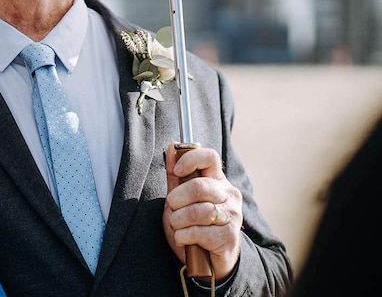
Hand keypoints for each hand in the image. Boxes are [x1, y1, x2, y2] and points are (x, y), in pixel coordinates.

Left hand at [163, 142, 241, 280]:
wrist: (208, 259)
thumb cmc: (193, 225)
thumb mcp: (180, 199)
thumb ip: (175, 175)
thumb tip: (171, 145)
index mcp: (218, 181)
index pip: (210, 157)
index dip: (190, 159)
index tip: (177, 171)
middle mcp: (229, 195)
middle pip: (199, 186)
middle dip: (176, 199)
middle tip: (172, 207)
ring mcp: (232, 216)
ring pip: (198, 211)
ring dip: (178, 221)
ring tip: (178, 226)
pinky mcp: (229, 237)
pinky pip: (198, 232)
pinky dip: (183, 236)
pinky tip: (184, 239)